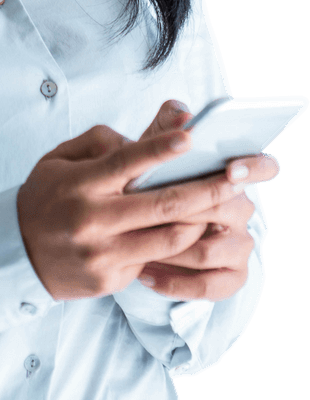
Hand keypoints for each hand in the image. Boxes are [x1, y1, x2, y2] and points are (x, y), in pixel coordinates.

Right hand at [16, 101, 252, 300]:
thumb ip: (102, 142)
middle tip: (236, 176)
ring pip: (169, 238)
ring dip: (203, 220)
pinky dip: (179, 245)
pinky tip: (198, 231)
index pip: (124, 163)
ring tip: (226, 204)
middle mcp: (91, 220)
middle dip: (206, 189)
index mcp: (78, 184)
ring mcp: (102, 254)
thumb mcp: (60, 159)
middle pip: (161, 205)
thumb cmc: (44, 197)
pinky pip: (156, 260)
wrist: (14, 253)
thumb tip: (147, 132)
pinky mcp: (110, 279)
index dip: (158, 149)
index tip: (189, 137)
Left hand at [135, 103, 280, 300]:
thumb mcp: (154, 150)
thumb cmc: (152, 180)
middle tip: (153, 211)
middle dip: (188, 211)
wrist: (137, 229)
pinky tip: (145, 275)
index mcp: (235, 175)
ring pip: (211, 250)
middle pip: (226, 210)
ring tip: (138, 244)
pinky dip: (175, 281)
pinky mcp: (230, 277)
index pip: (262, 167)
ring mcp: (240, 245)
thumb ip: (166, 127)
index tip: (231, 170)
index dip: (252, 168)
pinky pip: (209, 285)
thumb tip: (182, 114)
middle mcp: (243, 209)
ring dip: (173, 249)